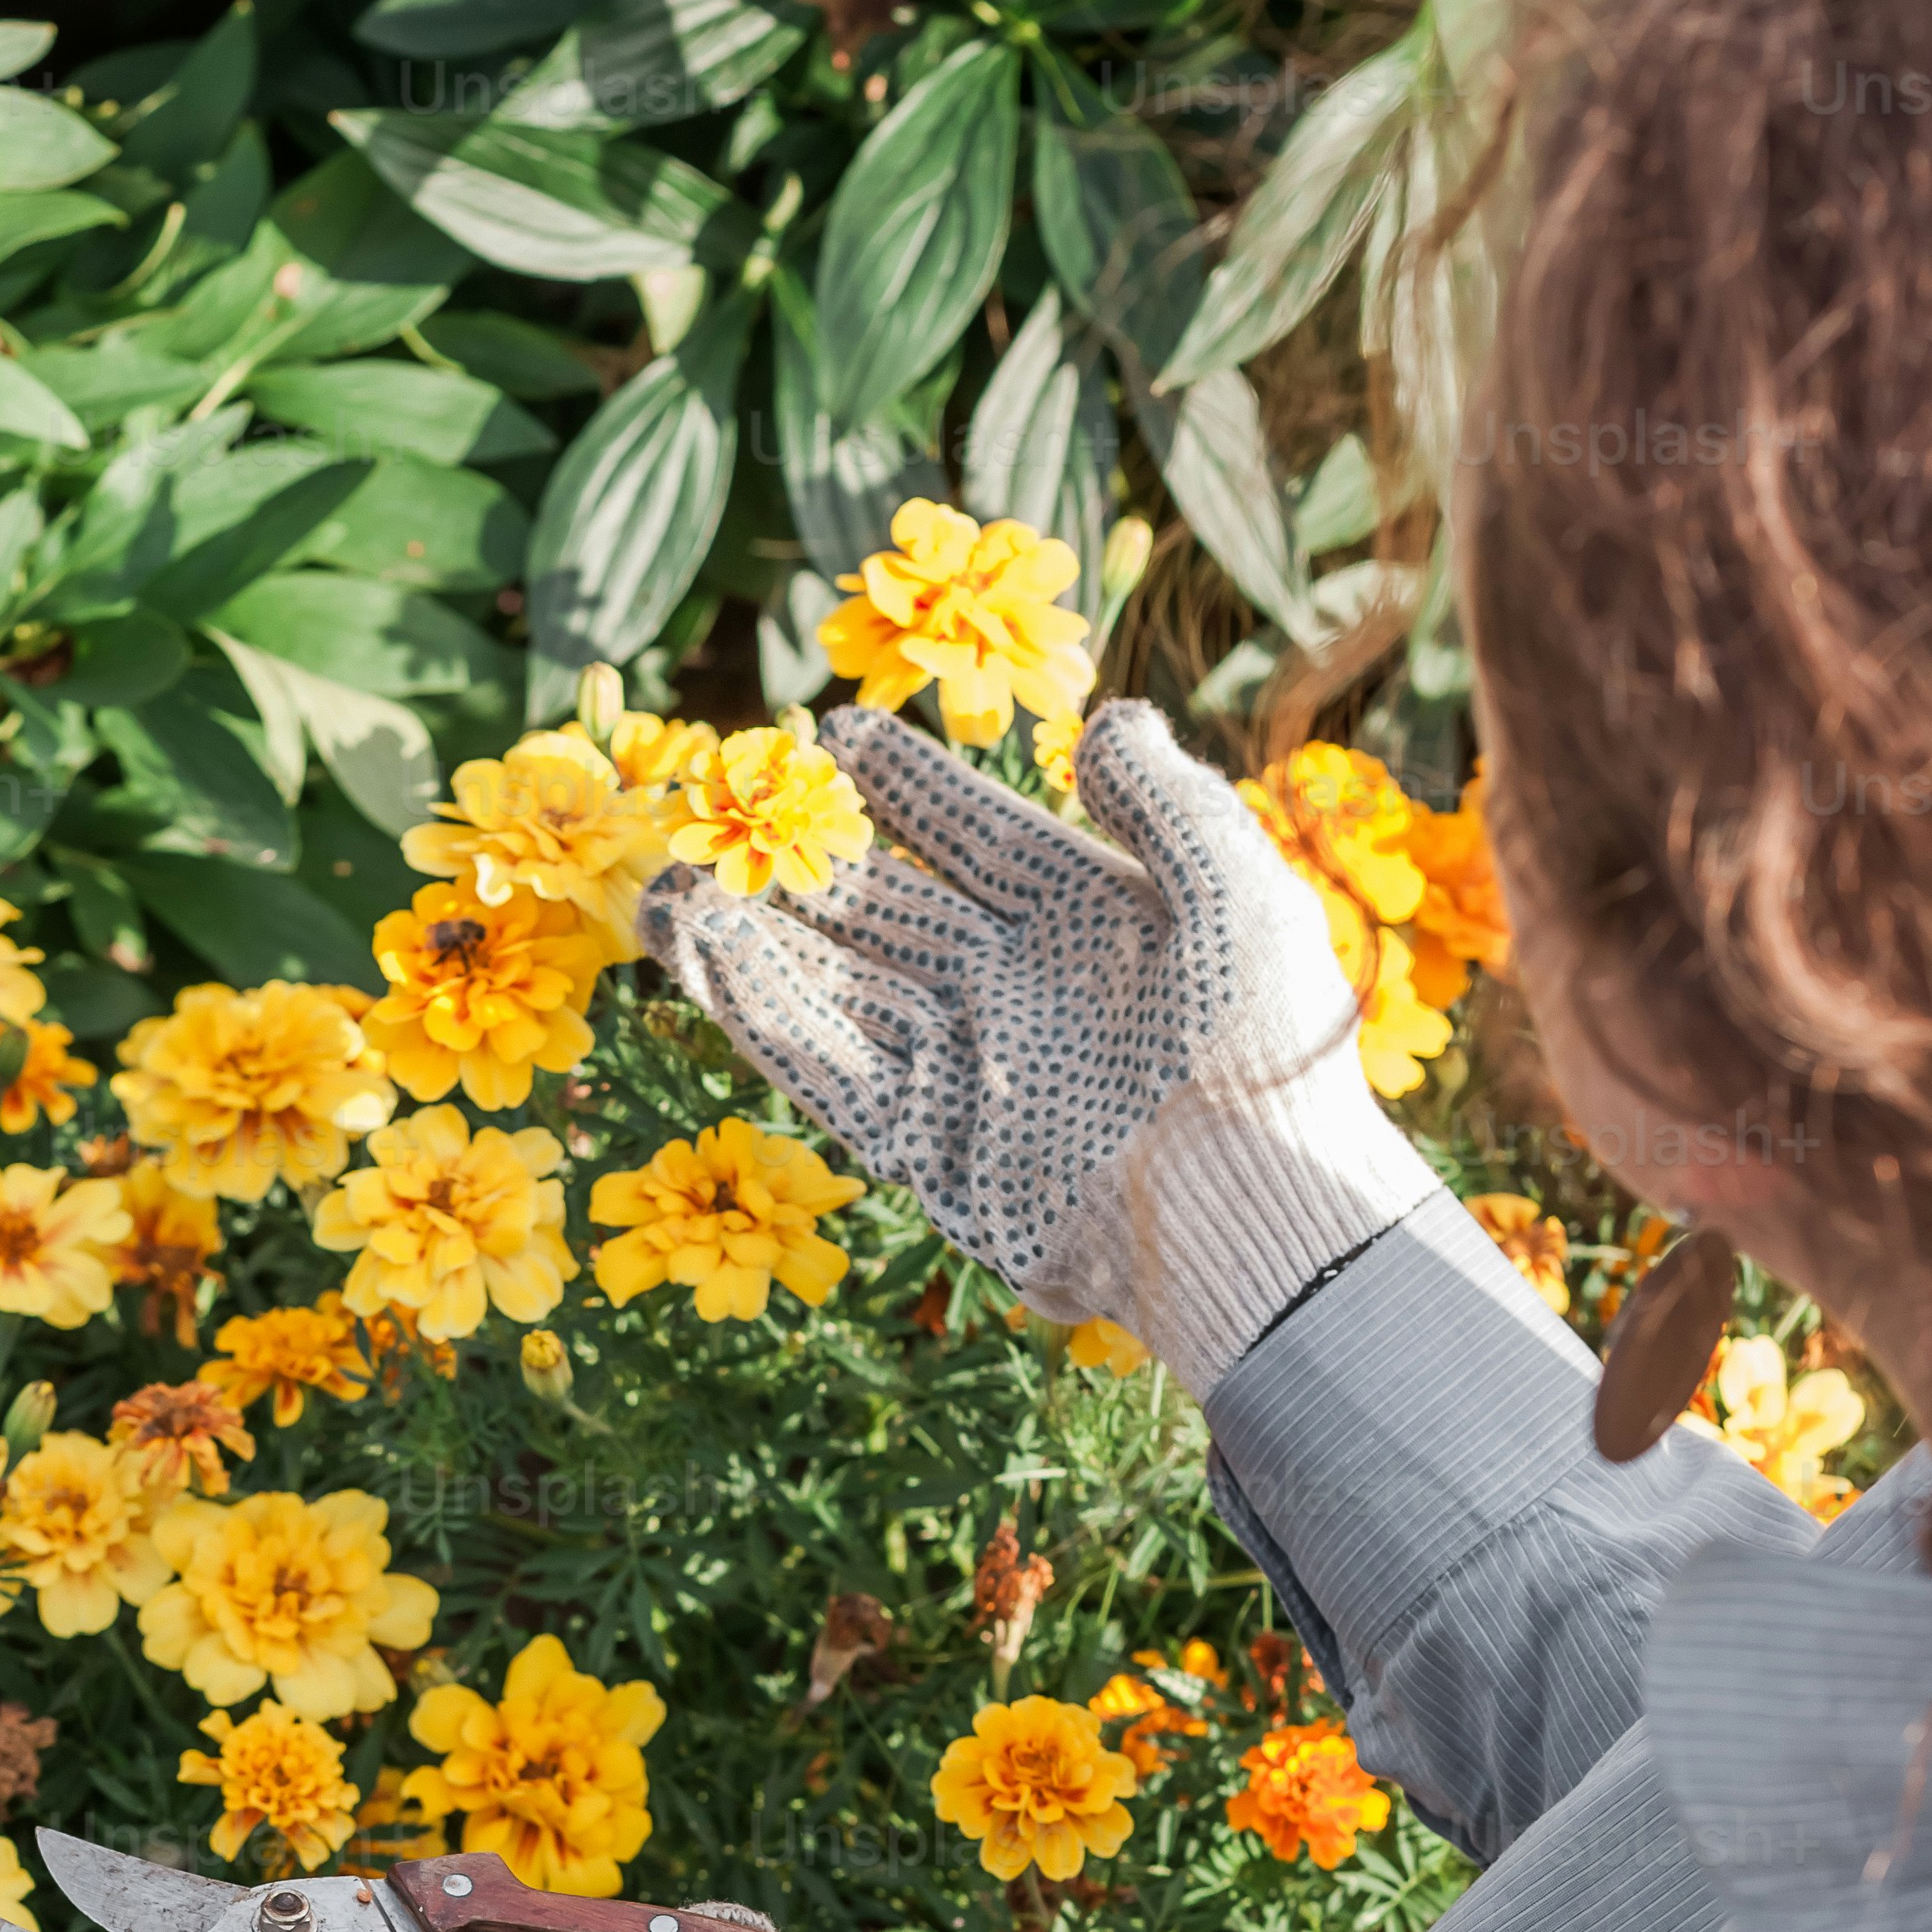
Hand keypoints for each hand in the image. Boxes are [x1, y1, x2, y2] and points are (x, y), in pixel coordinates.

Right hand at [638, 696, 1436, 1400]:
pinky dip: (764, 1020)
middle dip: (800, 862)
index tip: (837, 727)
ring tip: (666, 887)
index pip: (980, 833)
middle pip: (887, 909)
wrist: (1254, 1216)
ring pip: (838, 989)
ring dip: (752, 940)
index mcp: (1091, 922)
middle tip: (714, 806)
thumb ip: (1167, 802)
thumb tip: (1108, 715)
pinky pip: (831, 1074)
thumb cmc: (1265, 1052)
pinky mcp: (933, 1153)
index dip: (913, 782)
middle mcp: (1018, 991)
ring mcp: (970, 1072)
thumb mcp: (1238, 896)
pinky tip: (702, 964)